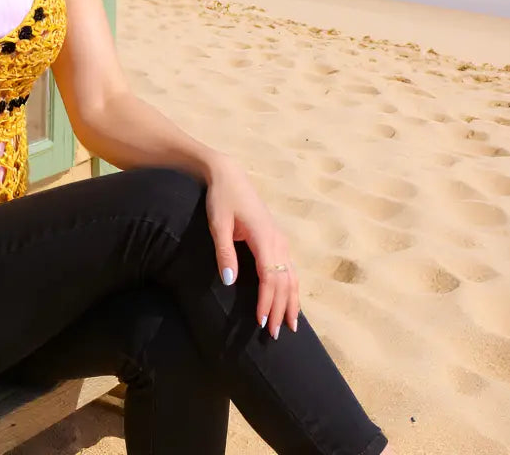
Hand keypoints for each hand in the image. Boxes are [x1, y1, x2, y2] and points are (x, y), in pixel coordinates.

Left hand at [205, 154, 299, 338]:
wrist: (228, 174)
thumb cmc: (221, 198)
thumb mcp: (217, 224)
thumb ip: (224, 252)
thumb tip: (231, 282)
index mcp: (264, 237)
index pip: (270, 277)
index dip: (268, 301)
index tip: (262, 322)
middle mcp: (277, 240)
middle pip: (284, 281)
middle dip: (281, 308)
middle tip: (274, 335)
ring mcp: (280, 239)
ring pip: (291, 276)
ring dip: (291, 301)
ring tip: (290, 325)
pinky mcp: (276, 238)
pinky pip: (289, 268)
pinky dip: (291, 287)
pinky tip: (290, 300)